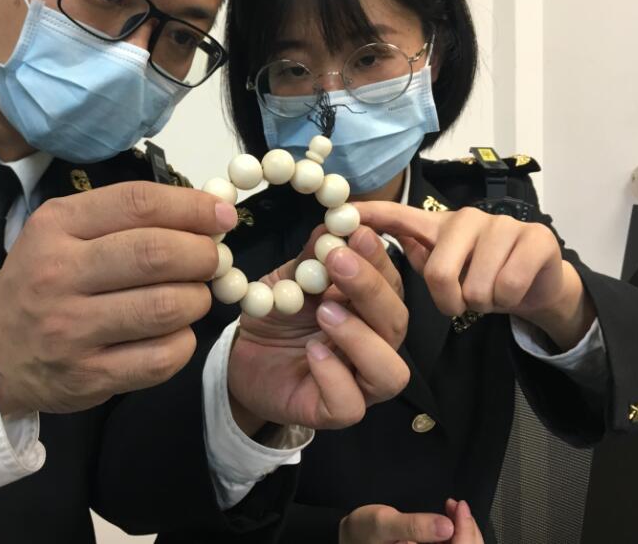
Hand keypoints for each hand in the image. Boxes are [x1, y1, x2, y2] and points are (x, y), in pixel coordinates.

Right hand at [0, 181, 236, 415]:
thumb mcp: (64, 230)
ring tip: (194, 295)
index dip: (192, 207)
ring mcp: (72, 330)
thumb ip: (127, 217)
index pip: (137, 204)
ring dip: (197, 299)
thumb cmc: (43, 279)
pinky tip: (175, 332)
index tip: (222, 214)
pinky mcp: (89, 376)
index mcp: (57, 227)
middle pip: (155, 255)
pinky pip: (161, 358)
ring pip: (165, 307)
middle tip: (213, 259)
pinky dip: (183, 341)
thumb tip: (206, 213)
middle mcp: (60, 275)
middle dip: (202, 254)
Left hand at [228, 225, 410, 434]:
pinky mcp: (333, 412)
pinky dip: (335, 377)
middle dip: (371, 289)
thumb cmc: (276, 314)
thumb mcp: (289, 279)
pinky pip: (351, 405)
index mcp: (369, 308)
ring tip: (325, 312)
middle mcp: (374, 345)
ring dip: (362, 337)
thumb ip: (312, 257)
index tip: (357, 231)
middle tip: (338, 261)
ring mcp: (358, 383)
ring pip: (391, 372)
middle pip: (397, 323)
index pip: (391, 283)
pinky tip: (312, 352)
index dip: (379, 258)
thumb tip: (332, 224)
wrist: (240, 355)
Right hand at [339, 499, 482, 543]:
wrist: (351, 537)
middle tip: (458, 505)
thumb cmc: (363, 532)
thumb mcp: (383, 523)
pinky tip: (450, 520)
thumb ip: (414, 526)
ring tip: (454, 508)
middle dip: (467, 530)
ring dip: (463, 531)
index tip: (461, 506)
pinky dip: (456, 534)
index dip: (464, 531)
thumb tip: (447, 526)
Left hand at [354, 202, 594, 350]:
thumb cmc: (477, 277)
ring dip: (480, 303)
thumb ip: (410, 257)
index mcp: (437, 226)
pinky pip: (509, 286)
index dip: (370, 215)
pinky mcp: (536, 238)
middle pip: (439, 272)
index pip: (398, 215)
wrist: (535, 285)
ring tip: (486, 293)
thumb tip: (365, 246)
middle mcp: (467, 218)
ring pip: (476, 286)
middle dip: (448, 300)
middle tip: (459, 302)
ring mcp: (503, 225)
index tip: (338, 215)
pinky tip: (511, 291)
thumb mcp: (441, 269)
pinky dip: (507, 301)